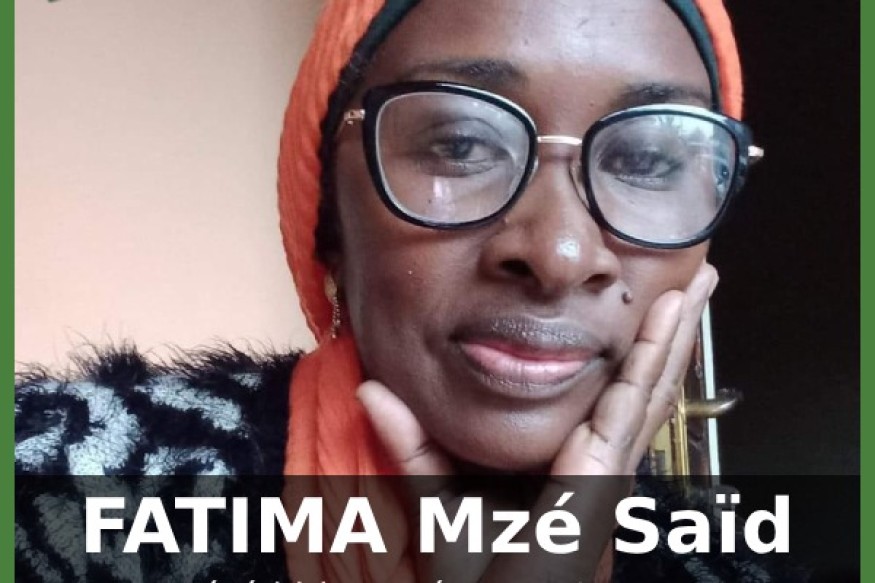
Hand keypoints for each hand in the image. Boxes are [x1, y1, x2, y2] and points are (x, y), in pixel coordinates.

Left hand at [357, 262, 718, 581]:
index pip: (614, 390)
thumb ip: (414, 445)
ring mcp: (609, 467)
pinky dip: (652, 362)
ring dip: (674, 334)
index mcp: (576, 461)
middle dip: (672, 328)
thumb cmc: (478, 575)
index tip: (648, 300)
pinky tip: (667, 324)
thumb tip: (372, 391)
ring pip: (650, 386)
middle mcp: (603, 460)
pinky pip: (629, 408)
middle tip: (698, 276)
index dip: (635, 345)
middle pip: (645, 380)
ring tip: (698, 285)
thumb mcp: (441, 497)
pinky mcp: (601, 476)